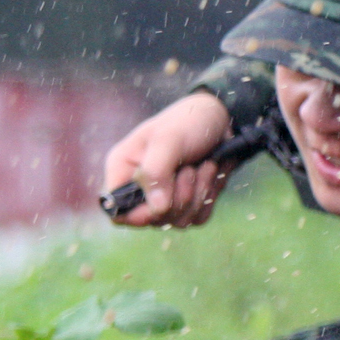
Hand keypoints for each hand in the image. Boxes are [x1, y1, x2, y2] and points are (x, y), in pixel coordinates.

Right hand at [101, 92, 234, 227]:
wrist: (221, 118)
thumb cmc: (188, 122)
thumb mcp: (169, 138)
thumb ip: (156, 171)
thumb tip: (157, 208)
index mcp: (124, 170)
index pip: (117, 211)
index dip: (138, 216)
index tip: (162, 204)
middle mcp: (141, 188)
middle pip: (154, 220)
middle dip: (180, 196)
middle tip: (190, 168)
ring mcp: (165, 198)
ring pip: (180, 220)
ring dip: (199, 192)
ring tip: (204, 165)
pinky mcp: (189, 202)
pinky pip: (199, 217)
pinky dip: (210, 196)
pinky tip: (211, 173)